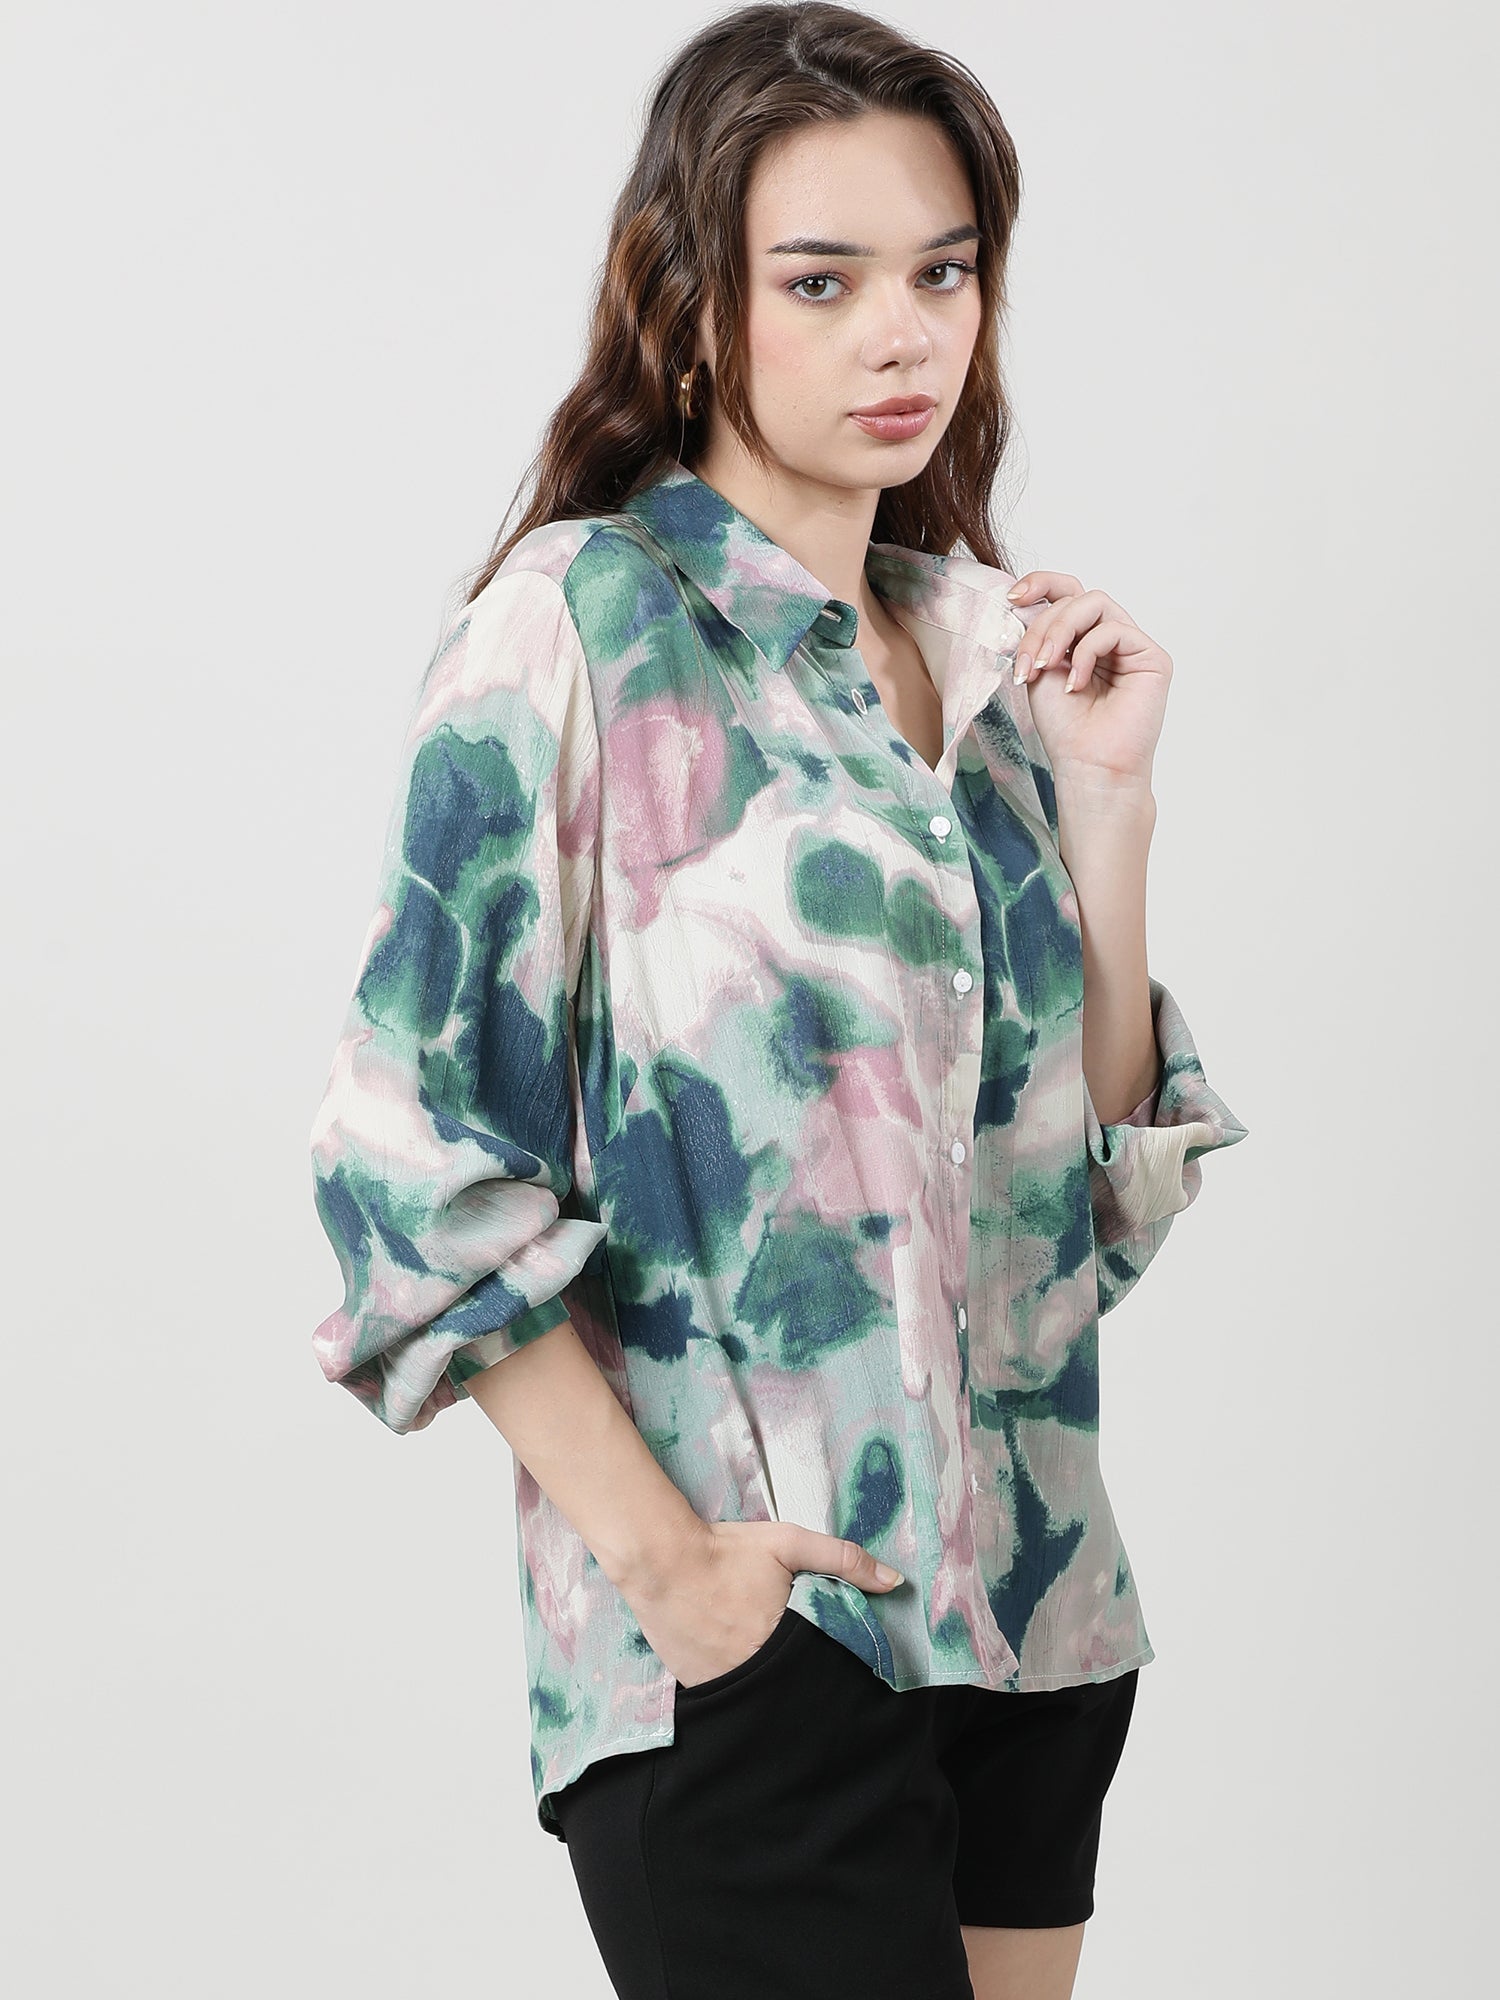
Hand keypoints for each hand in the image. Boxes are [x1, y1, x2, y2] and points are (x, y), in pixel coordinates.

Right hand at [621, 1517, 904, 1687]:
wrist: (658, 1559)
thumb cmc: (727, 1550)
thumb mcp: (789, 1543)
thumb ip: (842, 1559)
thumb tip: (894, 1581)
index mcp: (786, 1640)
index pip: (825, 1661)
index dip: (830, 1651)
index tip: (827, 1639)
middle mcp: (757, 1671)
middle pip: (795, 1679)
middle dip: (800, 1663)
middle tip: (789, 1636)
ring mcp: (725, 1684)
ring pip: (762, 1689)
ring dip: (769, 1674)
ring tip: (759, 1642)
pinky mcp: (699, 1687)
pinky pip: (730, 1692)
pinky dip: (738, 1678)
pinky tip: (732, 1652)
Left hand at [1006, 572, 1170, 791]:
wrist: (1088, 766)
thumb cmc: (1066, 728)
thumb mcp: (1040, 670)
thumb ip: (1039, 634)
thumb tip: (1027, 603)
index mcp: (1082, 640)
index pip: (1066, 594)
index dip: (1041, 584)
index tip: (1013, 598)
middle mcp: (1109, 638)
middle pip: (1075, 597)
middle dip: (1043, 624)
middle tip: (1029, 661)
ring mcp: (1132, 646)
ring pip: (1094, 603)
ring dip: (1060, 631)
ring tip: (1046, 667)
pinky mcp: (1152, 657)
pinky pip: (1113, 629)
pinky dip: (1087, 653)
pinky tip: (1076, 683)